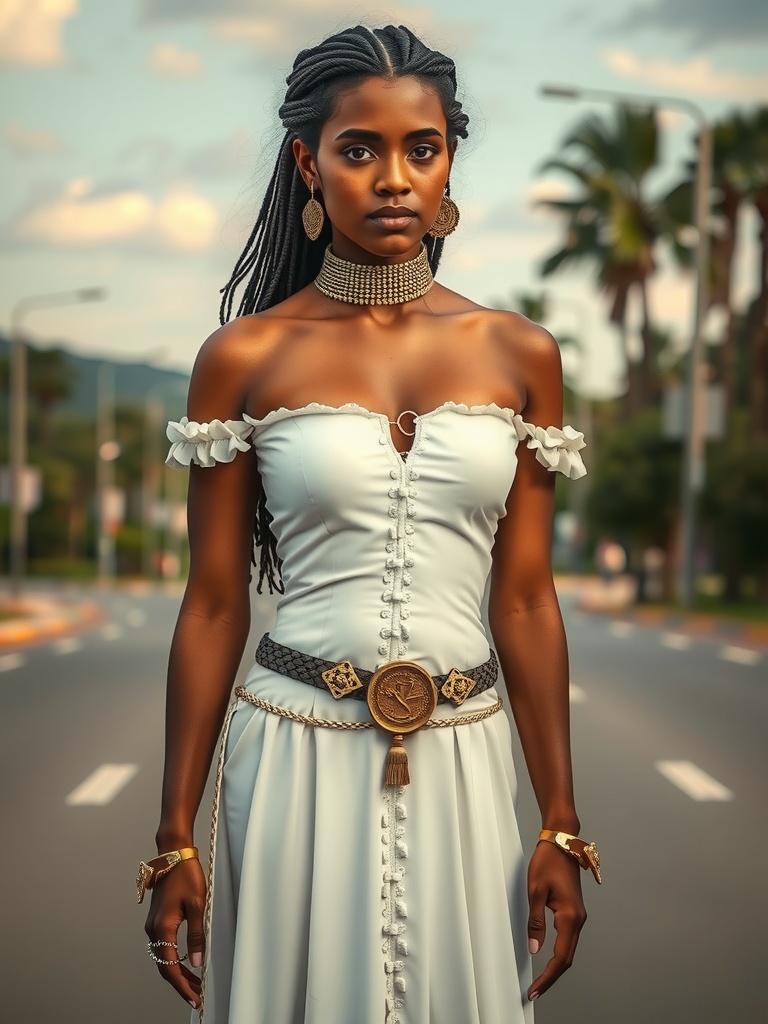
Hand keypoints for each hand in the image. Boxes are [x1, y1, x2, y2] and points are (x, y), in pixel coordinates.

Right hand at [144, 858, 206, 1009]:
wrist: (173, 854)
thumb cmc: (187, 875)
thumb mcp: (198, 905)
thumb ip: (197, 936)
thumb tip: (197, 963)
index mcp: (162, 928)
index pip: (170, 967)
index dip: (182, 986)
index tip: (195, 998)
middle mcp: (153, 929)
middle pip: (164, 966)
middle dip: (180, 983)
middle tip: (197, 995)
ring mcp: (153, 924)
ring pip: (163, 957)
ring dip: (178, 972)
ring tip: (195, 982)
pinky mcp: (156, 919)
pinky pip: (163, 946)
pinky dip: (174, 959)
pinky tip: (186, 962)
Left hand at [526, 839, 586, 1000]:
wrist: (561, 841)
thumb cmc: (547, 862)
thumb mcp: (535, 891)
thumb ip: (535, 922)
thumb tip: (534, 949)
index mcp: (570, 917)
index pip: (560, 957)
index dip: (548, 977)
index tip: (535, 991)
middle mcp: (578, 919)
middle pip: (567, 958)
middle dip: (551, 977)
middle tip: (535, 992)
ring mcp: (578, 915)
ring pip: (569, 950)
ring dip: (555, 966)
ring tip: (539, 981)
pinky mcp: (574, 911)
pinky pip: (568, 939)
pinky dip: (559, 953)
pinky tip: (548, 958)